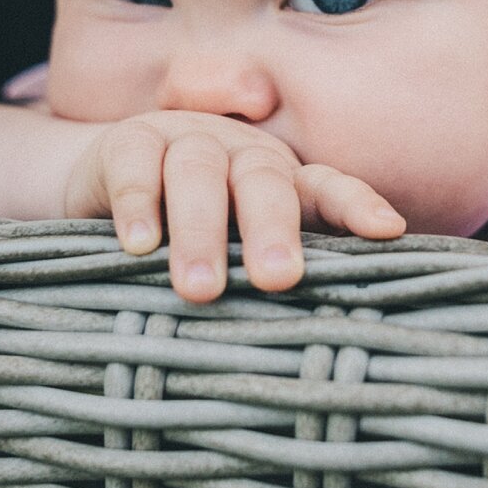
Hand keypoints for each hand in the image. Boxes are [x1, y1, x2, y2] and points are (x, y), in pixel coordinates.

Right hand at [64, 111, 405, 302]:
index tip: (387, 231)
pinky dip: (138, 203)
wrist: (101, 191)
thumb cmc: (186, 239)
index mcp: (280, 182)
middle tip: (278, 279)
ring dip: (201, 229)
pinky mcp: (128, 142)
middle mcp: (239, 155)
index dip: (356, 206)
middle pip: (264, 181)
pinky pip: (137, 165)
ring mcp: (185, 140)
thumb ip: (266, 280)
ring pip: (199, 172)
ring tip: (199, 289)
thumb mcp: (234, 256)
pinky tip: (140, 246)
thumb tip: (311, 347)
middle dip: (273, 229)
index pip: (326, 189)